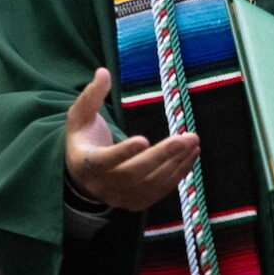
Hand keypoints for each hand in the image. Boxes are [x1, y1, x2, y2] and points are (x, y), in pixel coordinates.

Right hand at [63, 67, 198, 211]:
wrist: (82, 178)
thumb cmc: (83, 140)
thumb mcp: (80, 117)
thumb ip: (91, 96)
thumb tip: (104, 71)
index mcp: (85, 164)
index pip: (103, 161)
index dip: (123, 152)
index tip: (143, 139)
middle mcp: (103, 186)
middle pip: (134, 174)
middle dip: (162, 156)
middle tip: (186, 138)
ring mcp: (121, 198)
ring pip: (151, 184)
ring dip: (176, 163)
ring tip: (193, 142)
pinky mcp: (137, 203)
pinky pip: (160, 190)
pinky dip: (178, 173)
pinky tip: (191, 155)